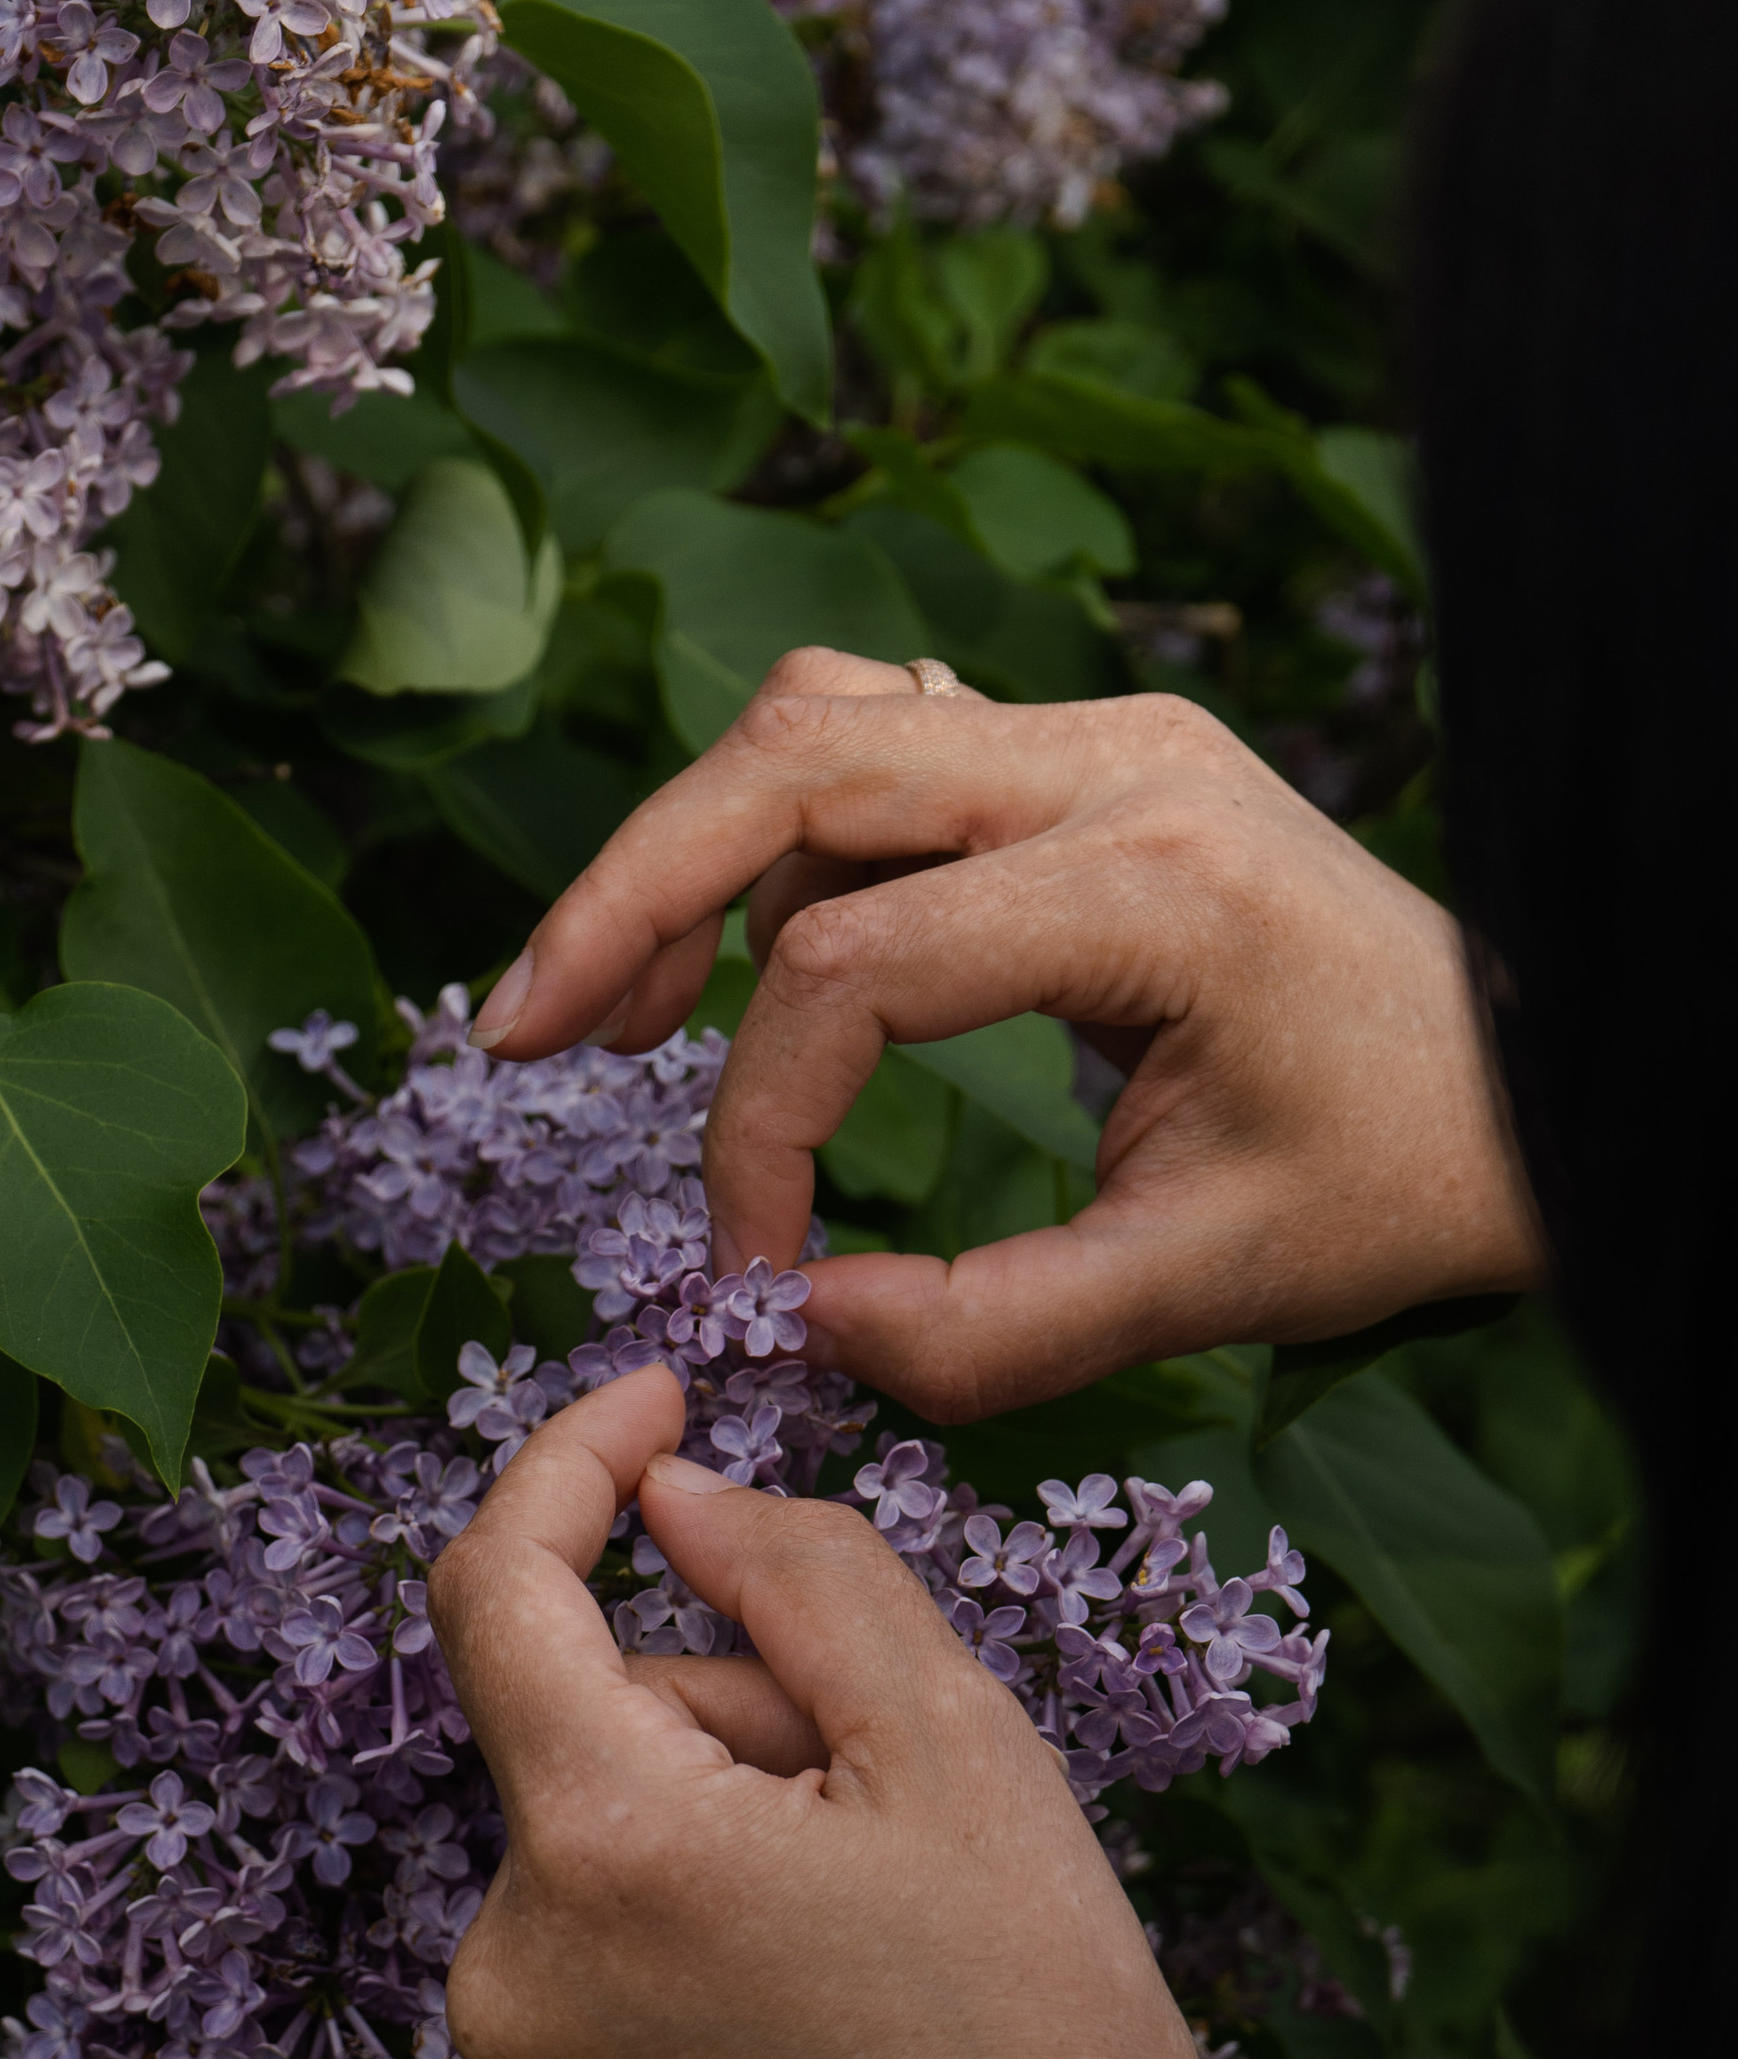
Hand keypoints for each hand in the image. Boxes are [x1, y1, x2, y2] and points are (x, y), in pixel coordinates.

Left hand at [426, 1360, 1300, 2058]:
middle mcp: (506, 1970)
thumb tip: (671, 1497)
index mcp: (603, 1847)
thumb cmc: (1048, 2043)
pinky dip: (672, 1956)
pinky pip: (577, 1978)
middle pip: (576, 1731)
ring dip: (699, 1840)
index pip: (498, 1588)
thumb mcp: (961, 1753)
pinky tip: (806, 2036)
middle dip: (716, 1713)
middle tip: (890, 1808)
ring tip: (861, 1946)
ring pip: (583, 1856)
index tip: (659, 1410)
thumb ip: (801, 1577)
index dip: (570, 1466)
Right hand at [467, 658, 1543, 1422]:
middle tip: (515, 1036)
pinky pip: (880, 743)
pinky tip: (734, 961)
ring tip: (598, 1005)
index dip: (756, 1125)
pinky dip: (777, 837)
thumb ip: (991, 1334)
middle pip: (790, 766)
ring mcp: (1102, 734)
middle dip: (626, 901)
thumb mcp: (1210, 1292)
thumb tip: (801, 1325)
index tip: (754, 1265)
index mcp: (1152, 881)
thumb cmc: (1402, 1181)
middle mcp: (1117, 760)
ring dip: (686, 852)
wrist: (1543, 1080)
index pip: (851, 968)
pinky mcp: (1086, 753)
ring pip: (818, 725)